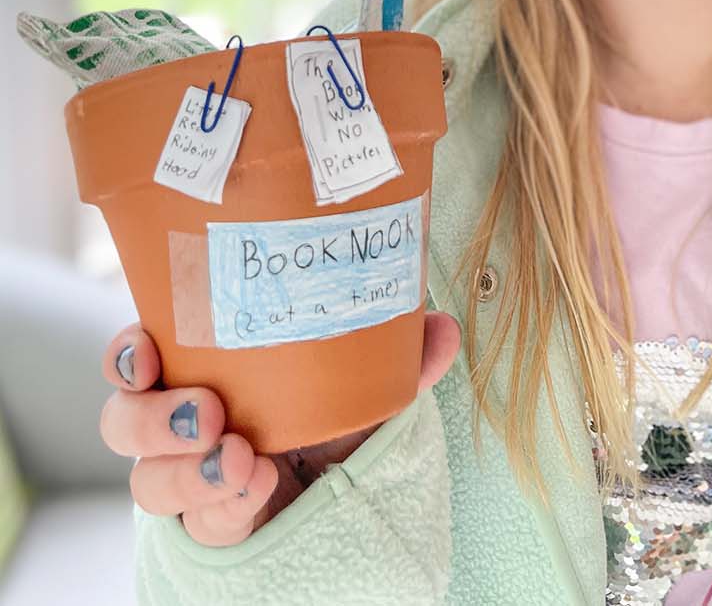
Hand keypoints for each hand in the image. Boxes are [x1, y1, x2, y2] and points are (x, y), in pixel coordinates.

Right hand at [99, 312, 462, 546]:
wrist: (351, 493)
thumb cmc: (339, 414)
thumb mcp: (365, 380)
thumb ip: (398, 356)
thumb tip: (441, 328)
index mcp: (203, 369)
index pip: (137, 359)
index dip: (128, 353)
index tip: (149, 348)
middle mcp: (182, 425)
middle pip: (123, 424)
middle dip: (153, 418)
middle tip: (208, 412)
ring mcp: (192, 482)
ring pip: (149, 483)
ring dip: (189, 470)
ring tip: (243, 461)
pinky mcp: (213, 528)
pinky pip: (198, 525)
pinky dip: (225, 507)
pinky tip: (257, 491)